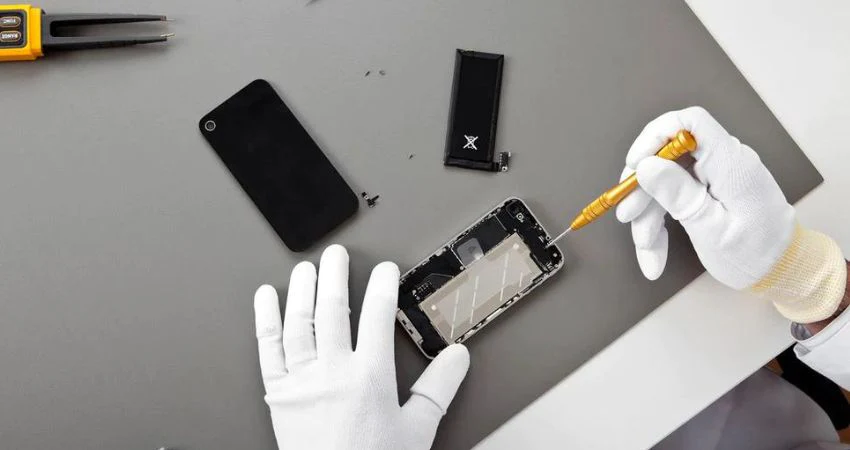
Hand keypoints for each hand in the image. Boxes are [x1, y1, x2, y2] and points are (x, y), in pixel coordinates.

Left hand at [253, 245, 469, 449]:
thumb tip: (456, 358)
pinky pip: (267, 348)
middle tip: (337, 255)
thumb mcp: (417, 431)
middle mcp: (332, 372)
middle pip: (332, 310)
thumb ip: (438, 389)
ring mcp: (301, 381)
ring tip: (305, 268)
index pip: (377, 316)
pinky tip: (265, 299)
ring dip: (301, 290)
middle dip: (335, 276)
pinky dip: (265, 320)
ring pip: (298, 322)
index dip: (382, 286)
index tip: (384, 269)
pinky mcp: (278, 394)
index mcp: (369, 378)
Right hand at [617, 107, 845, 322]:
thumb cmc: (756, 255)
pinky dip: (659, 221)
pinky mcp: (707, 189)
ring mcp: (714, 176)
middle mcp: (723, 163)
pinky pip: (673, 195)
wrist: (782, 271)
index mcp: (732, 164)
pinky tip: (654, 248)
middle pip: (667, 157)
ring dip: (648, 214)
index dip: (655, 136)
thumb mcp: (712, 231)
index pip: (690, 123)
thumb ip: (679, 196)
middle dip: (642, 188)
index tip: (634, 166)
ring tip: (646, 249)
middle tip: (628, 216)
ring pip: (664, 181)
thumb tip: (647, 165)